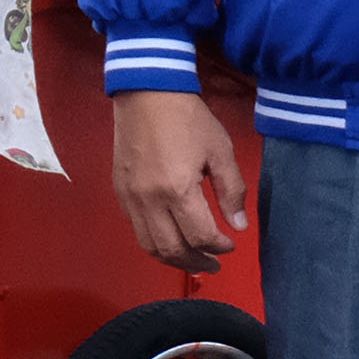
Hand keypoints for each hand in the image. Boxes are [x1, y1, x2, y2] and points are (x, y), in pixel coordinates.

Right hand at [113, 90, 251, 273]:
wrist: (147, 94)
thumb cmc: (189, 119)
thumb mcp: (221, 151)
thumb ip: (232, 191)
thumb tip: (238, 226)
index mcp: (178, 190)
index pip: (199, 236)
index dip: (218, 247)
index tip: (231, 244)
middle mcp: (149, 200)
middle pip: (171, 250)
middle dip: (196, 262)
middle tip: (214, 264)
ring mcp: (130, 198)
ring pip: (149, 245)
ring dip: (173, 259)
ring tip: (194, 259)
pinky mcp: (120, 192)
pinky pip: (137, 229)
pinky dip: (155, 242)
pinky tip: (172, 237)